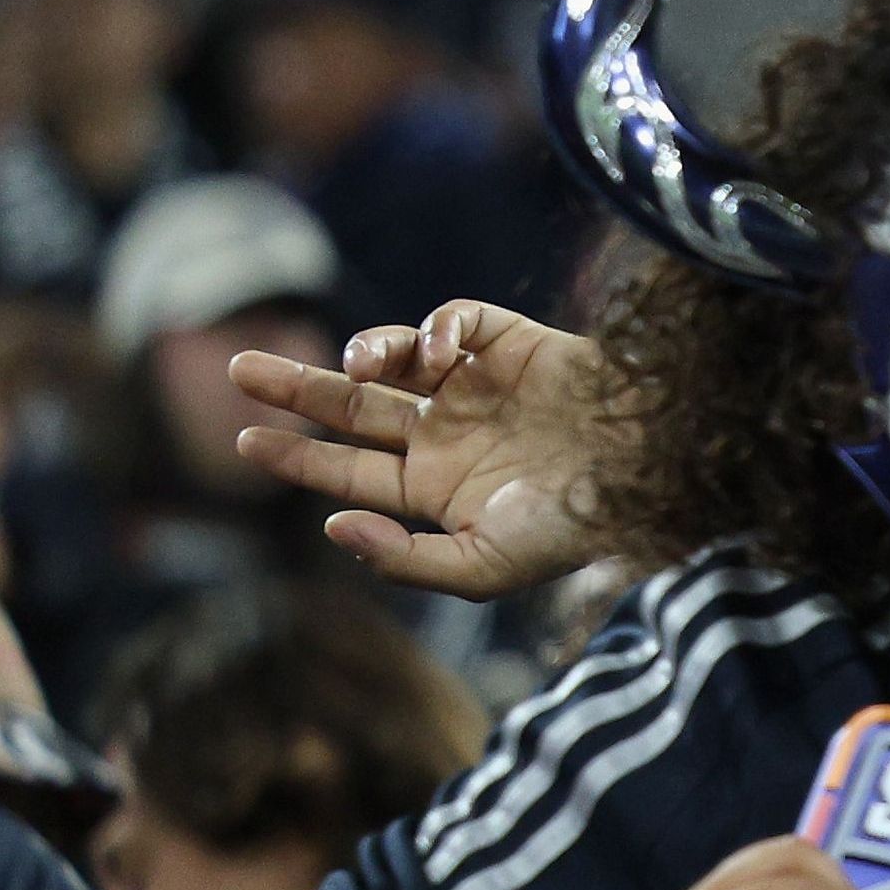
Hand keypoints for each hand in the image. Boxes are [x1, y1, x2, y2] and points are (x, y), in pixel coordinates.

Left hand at [230, 301, 616, 600]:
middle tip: (238, 368)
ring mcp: (478, 384)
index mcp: (436, 487)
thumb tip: (331, 524)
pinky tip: (435, 355)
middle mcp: (448, 432)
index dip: (294, 455)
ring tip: (357, 364)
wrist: (651, 465)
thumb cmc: (574, 526)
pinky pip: (453, 321)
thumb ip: (403, 558)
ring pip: (394, 357)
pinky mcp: (513, 341)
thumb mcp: (482, 568)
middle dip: (295, 387)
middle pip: (352, 405)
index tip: (242, 440)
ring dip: (363, 354)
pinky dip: (432, 330)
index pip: (347, 468)